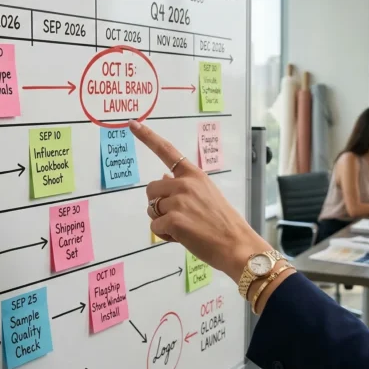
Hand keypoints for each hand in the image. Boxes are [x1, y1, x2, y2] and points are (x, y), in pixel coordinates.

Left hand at [128, 120, 270, 278]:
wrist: (236, 245)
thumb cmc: (223, 223)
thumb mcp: (206, 195)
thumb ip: (183, 186)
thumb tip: (162, 180)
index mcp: (194, 175)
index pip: (167, 151)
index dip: (148, 137)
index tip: (132, 124)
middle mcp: (185, 184)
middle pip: (151, 189)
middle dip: (158, 204)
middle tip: (179, 217)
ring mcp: (179, 201)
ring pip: (151, 209)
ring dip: (161, 221)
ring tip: (184, 228)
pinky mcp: (174, 220)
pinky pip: (155, 226)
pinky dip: (164, 235)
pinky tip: (182, 237)